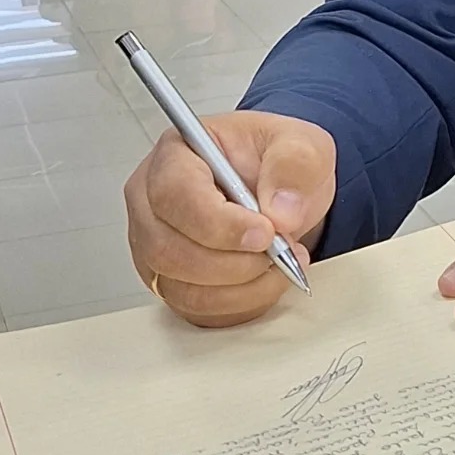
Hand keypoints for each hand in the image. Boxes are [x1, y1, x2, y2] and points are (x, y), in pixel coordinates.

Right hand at [125, 111, 336, 327]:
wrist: (283, 190)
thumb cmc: (277, 161)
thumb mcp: (302, 144)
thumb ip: (294, 166)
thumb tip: (281, 211)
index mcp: (176, 154)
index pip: (175, 194)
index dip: (219, 223)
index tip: (265, 232)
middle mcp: (152, 201)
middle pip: (168, 249)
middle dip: (234, 261)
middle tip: (280, 249)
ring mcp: (154, 246)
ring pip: (181, 288)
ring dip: (241, 286)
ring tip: (282, 262)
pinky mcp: (171, 282)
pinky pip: (197, 310)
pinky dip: (240, 303)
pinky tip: (266, 279)